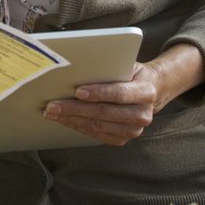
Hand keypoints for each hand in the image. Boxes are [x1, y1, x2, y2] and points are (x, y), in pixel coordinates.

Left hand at [42, 43, 204, 145]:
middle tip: (53, 105)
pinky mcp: (124, 139)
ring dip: (72, 120)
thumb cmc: (132, 74)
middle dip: (75, 109)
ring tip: (52, 113)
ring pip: (98, 126)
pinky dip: (78, 127)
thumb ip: (109, 67)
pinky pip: (97, 135)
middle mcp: (143, 114)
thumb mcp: (127, 65)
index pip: (120, 93)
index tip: (78, 91)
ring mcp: (134, 130)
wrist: (152, 91)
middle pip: (104, 113)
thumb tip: (77, 67)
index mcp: (146, 92)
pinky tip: (64, 120)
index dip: (99, 93)